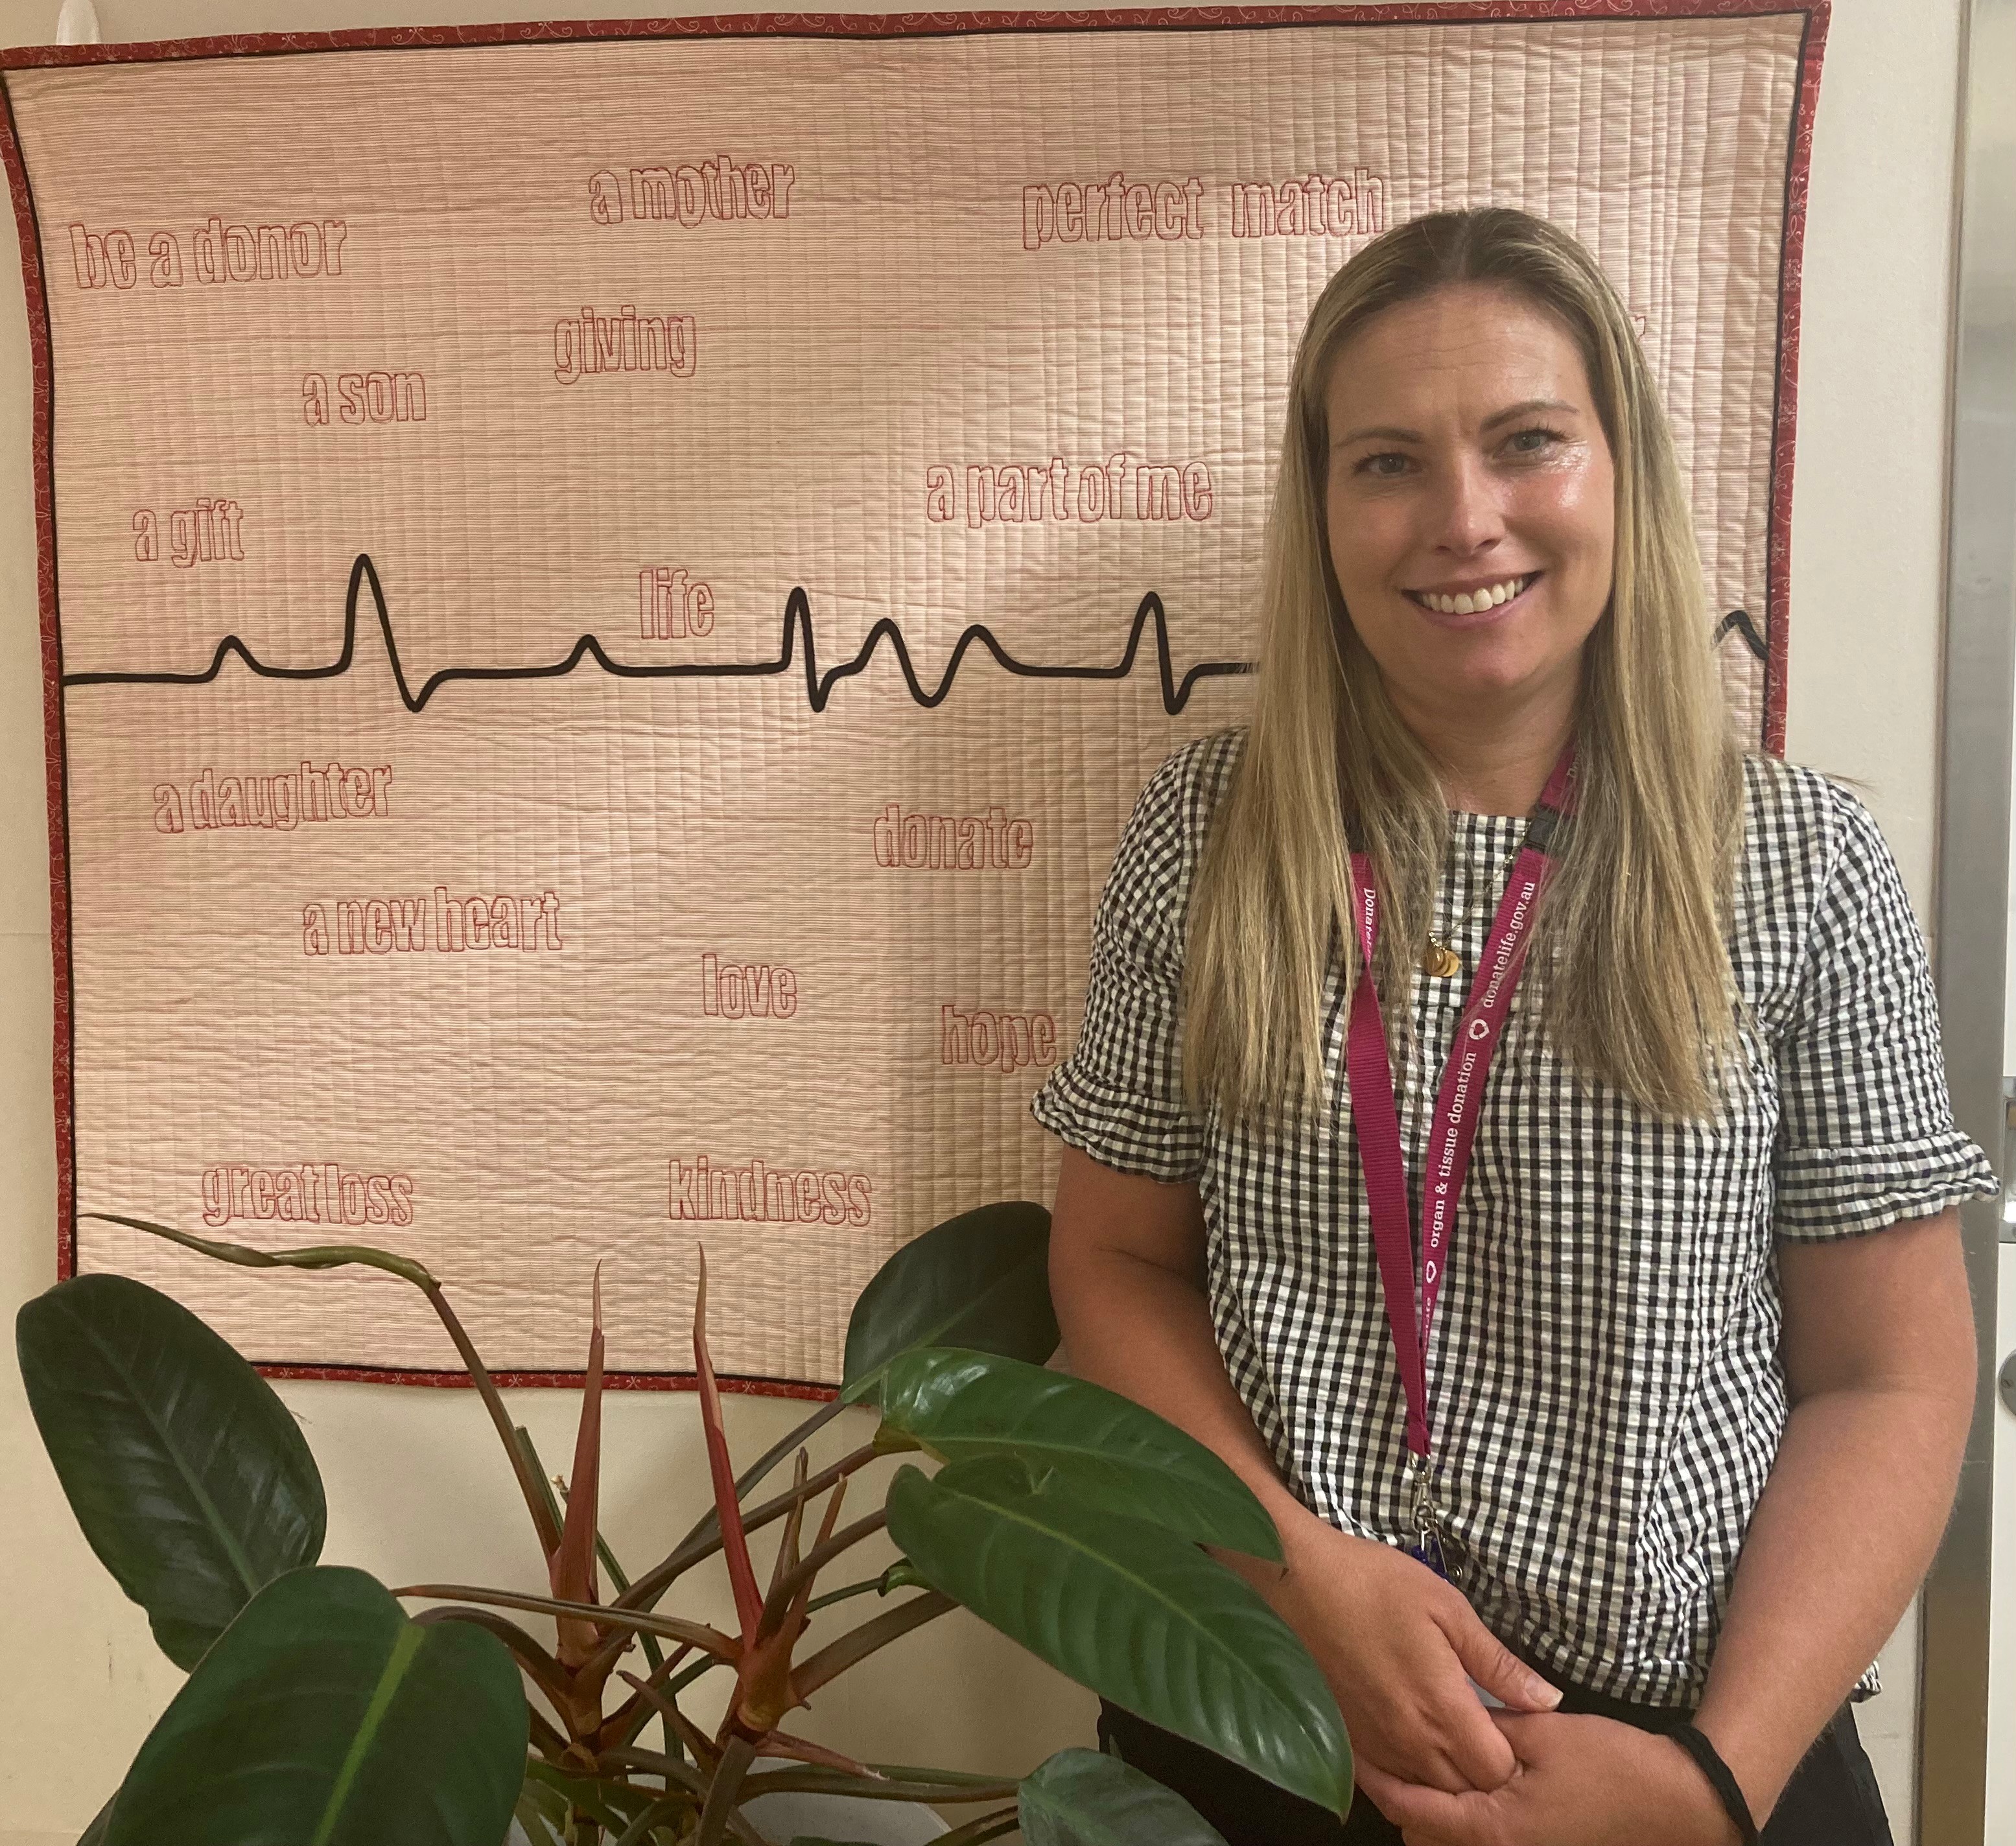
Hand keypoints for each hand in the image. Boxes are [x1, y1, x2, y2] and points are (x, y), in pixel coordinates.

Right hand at [1260, 1517, 1560, 1794]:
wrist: (1297, 1580)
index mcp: (1442, 1708)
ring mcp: (1376, 1747)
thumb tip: (1547, 1699)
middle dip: (1484, 1772)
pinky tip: (1414, 1741)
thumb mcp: (1447, 1607)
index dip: (1515, 1756)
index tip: (1513, 1727)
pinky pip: (1389, 1783)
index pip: (1497, 1771)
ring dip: (1447, 1777)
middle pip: (1465, 1792)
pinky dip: (1409, 1773)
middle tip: (1486, 1731)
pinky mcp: (1349, 1741)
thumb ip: (1497, 1661)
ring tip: (1452, 1737)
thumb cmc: (1375, 1584)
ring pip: (1427, 1794)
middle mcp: (1410, 1742)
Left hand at [1356, 1712, 1742, 1844]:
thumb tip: (1447, 1714)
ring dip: (1429, 1806)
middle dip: (1400, 1795)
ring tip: (1414, 1758)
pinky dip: (1459, 1813)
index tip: (1355, 1747)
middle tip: (1383, 1747)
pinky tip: (1460, 1777)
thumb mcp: (1544, 1733)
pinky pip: (1478, 1837)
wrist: (1675, 1802)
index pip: (1413, 1808)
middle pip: (1423, 1832)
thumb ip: (1488, 1726)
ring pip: (1449, 1839)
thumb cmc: (1609, 1765)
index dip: (1378, 1779)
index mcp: (1491, 1827)